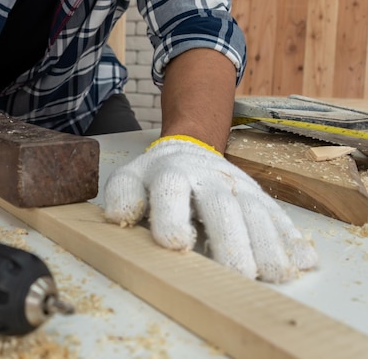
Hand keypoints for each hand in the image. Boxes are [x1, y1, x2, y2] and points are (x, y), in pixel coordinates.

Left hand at [103, 135, 317, 282]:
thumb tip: (119, 215)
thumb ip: (122, 194)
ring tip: (274, 274)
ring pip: (255, 211)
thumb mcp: (130, 177)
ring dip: (268, 243)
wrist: (189, 148)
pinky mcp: (257, 196)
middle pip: (222, 204)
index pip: (172, 189)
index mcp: (170, 172)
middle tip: (238, 272)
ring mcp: (237, 186)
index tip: (177, 244)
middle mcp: (207, 177)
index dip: (173, 216)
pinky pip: (277, 216)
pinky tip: (302, 263)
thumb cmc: (155, 174)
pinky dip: (290, 240)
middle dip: (232, 237)